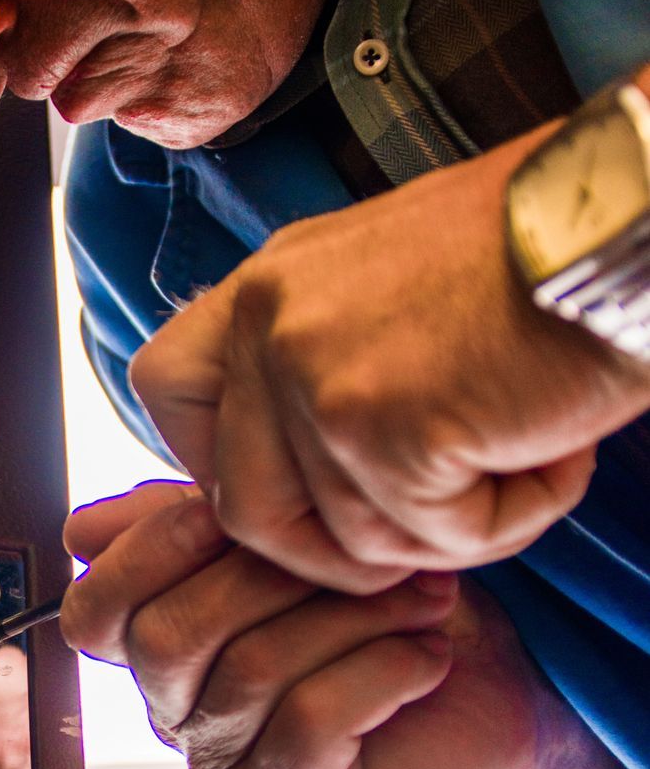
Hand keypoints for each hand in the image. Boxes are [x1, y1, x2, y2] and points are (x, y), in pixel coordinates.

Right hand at [62, 482, 630, 768]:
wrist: (500, 690)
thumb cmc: (399, 605)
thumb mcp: (302, 538)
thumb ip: (204, 521)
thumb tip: (83, 532)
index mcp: (165, 645)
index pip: (96, 615)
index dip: (146, 554)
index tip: (225, 506)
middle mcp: (180, 712)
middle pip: (167, 640)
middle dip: (267, 576)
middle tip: (362, 551)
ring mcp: (231, 763)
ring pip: (250, 673)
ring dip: (351, 618)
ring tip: (425, 598)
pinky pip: (309, 725)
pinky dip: (380, 674)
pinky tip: (427, 659)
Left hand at [129, 128, 649, 591]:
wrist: (629, 215)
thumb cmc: (538, 252)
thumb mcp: (389, 286)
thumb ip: (326, 363)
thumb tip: (309, 483)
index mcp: (269, 284)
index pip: (166, 391)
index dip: (220, 468)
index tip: (300, 493)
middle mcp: (273, 324)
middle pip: (245, 507)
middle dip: (335, 553)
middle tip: (426, 534)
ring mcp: (319, 378)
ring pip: (355, 540)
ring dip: (453, 527)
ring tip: (527, 451)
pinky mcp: (388, 429)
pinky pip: (436, 540)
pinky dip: (510, 520)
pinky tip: (555, 450)